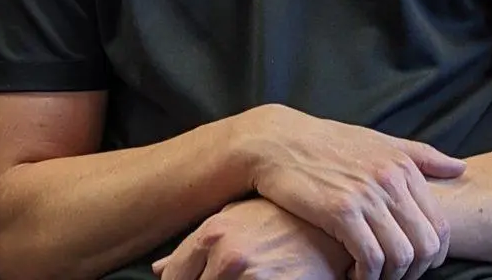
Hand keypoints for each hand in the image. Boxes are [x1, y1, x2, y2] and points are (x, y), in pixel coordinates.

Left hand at [151, 198, 352, 279]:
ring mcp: (249, 276)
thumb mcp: (237, 219)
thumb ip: (196, 245)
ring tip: (253, 274)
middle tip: (232, 276)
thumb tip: (159, 269)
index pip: (173, 276)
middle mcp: (226, 256)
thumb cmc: (283, 218)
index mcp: (212, 233)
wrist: (332, 224)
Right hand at [241, 105, 462, 279]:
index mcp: (403, 164)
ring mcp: (367, 195)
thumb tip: (460, 168)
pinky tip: (353, 276)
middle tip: (394, 278)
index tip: (413, 265)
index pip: (440, 226)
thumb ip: (420, 156)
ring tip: (373, 279)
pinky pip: (371, 260)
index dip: (432, 257)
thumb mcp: (378, 142)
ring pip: (402, 257)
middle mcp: (391, 178)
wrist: (279, 142)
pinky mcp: (341, 211)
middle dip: (415, 273)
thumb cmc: (329, 144)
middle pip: (427, 246)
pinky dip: (367, 278)